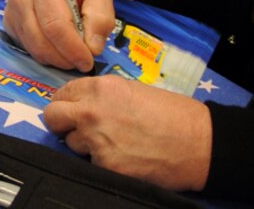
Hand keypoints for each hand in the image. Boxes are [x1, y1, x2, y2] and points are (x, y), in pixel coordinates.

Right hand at [4, 0, 115, 71]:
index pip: (55, 25)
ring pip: (34, 49)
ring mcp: (11, 12)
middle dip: (65, 59)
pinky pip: (28, 50)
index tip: (88, 60)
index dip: (72, 48)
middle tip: (83, 62)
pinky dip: (47, 56)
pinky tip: (58, 46)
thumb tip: (92, 48)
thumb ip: (101, 18)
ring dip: (57, 60)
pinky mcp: (9, 24)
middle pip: (41, 42)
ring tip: (72, 54)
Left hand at [44, 76, 211, 191]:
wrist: (200, 143)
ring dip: (85, 145)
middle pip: (53, 117)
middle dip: (61, 123)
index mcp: (100, 88)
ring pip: (71, 143)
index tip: (71, 110)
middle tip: (76, 129)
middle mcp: (92, 111)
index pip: (62, 93)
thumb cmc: (174, 114)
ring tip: (112, 145)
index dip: (66, 103)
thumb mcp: (133, 90)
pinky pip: (91, 164)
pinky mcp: (106, 166)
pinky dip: (102, 163)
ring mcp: (96, 140)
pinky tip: (124, 158)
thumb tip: (83, 104)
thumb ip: (103, 96)